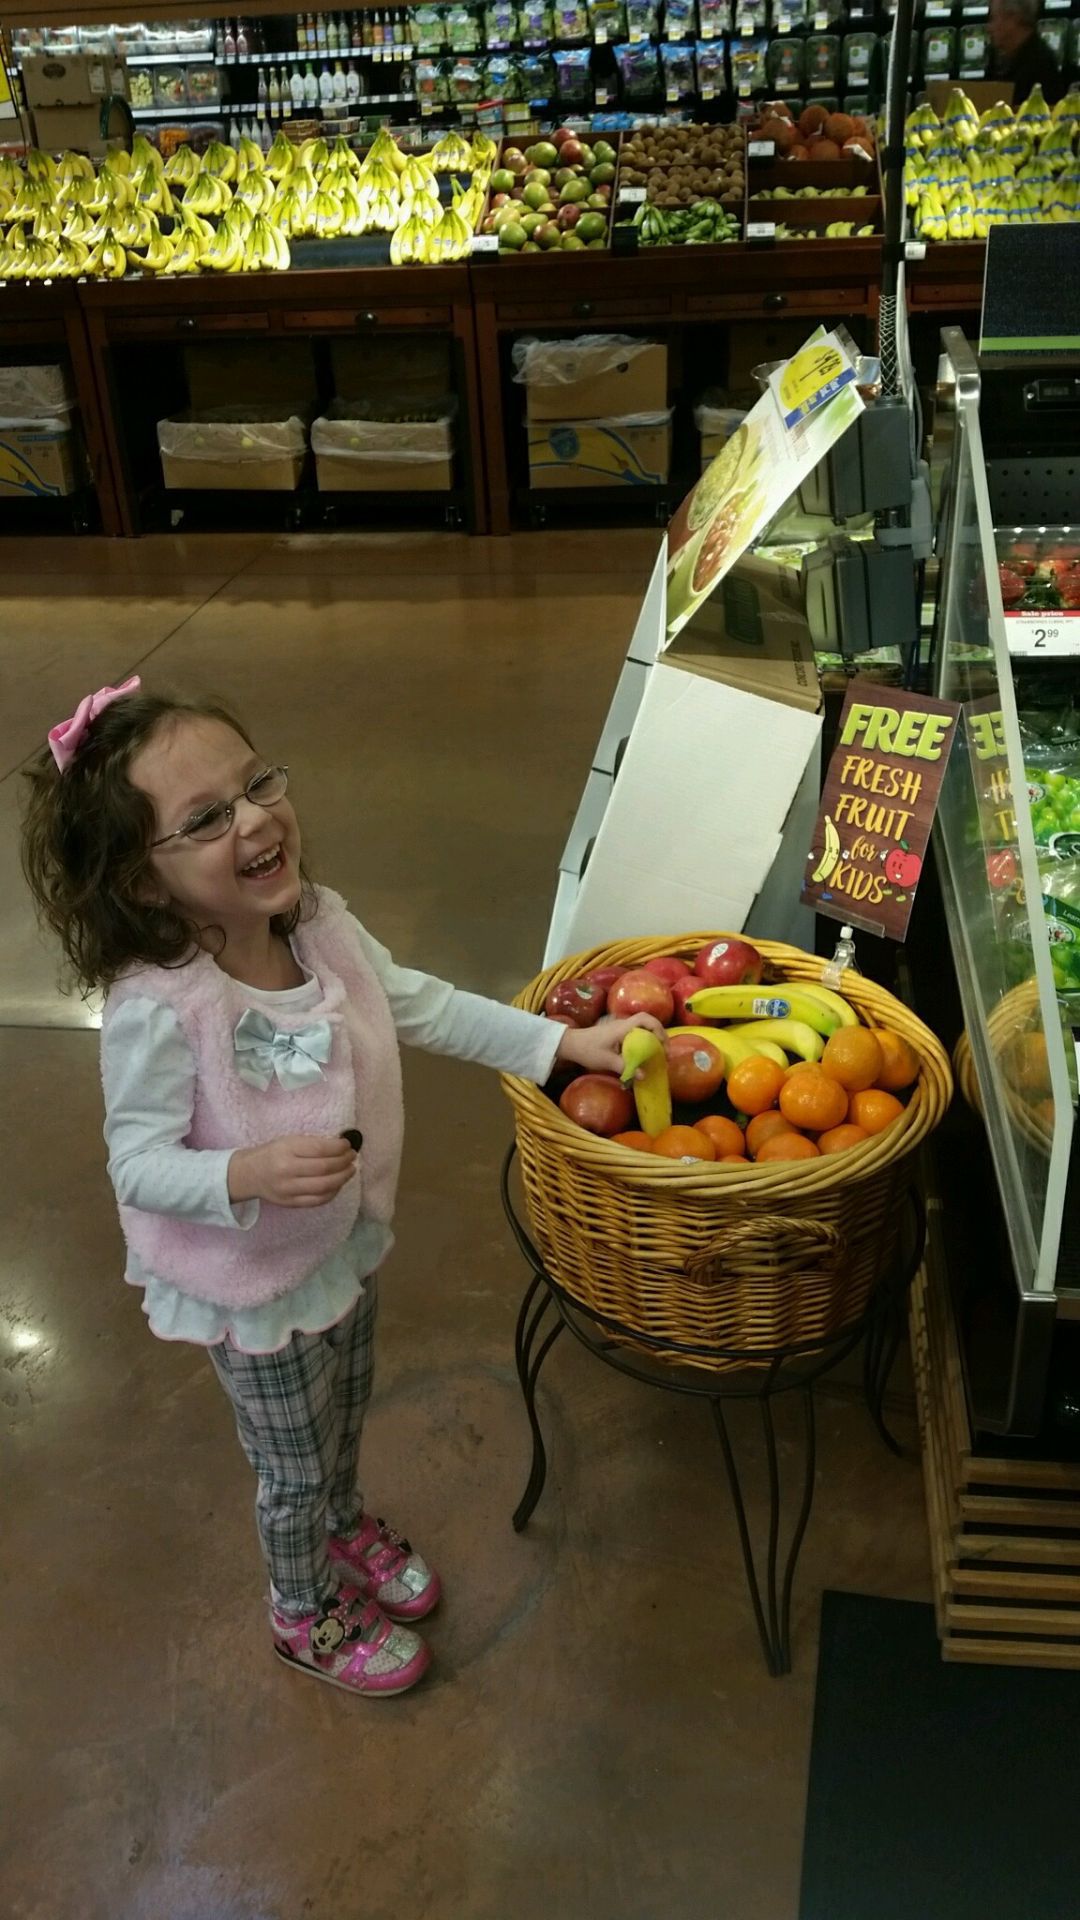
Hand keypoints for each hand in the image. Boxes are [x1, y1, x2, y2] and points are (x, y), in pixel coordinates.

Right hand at [229, 1134, 357, 1208]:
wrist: (249, 1174)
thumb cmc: (272, 1153)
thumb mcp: (288, 1141)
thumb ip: (312, 1144)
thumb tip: (342, 1146)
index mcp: (286, 1150)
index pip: (320, 1149)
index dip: (339, 1148)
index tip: (348, 1145)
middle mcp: (287, 1171)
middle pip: (325, 1169)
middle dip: (344, 1162)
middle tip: (352, 1157)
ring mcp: (289, 1190)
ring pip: (324, 1187)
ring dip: (343, 1178)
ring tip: (350, 1170)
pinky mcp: (291, 1203)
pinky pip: (318, 1200)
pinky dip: (333, 1192)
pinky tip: (338, 1184)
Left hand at [555, 1013, 665, 1076]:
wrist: (571, 1044)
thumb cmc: (588, 1050)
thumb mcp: (606, 1061)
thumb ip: (625, 1068)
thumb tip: (643, 1076)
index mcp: (623, 1027)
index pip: (645, 1019)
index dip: (658, 1029)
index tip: (663, 1045)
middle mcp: (623, 1024)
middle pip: (648, 1023)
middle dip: (659, 1035)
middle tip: (665, 1053)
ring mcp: (620, 1028)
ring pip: (642, 1029)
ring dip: (652, 1039)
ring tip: (657, 1055)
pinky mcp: (616, 1034)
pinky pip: (635, 1034)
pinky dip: (643, 1042)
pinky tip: (643, 1056)